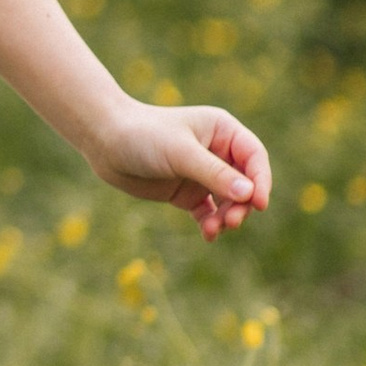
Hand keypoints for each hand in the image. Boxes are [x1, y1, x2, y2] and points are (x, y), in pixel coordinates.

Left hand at [81, 102, 271, 240]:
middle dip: (242, 205)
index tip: (258, 203)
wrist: (104, 142)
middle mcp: (217, 152)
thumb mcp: (180, 153)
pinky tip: (207, 234)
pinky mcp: (187, 193)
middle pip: (246, 184)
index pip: (254, 157)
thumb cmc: (143, 135)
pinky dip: (211, 224)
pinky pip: (209, 212)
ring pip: (229, 202)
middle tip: (231, 222)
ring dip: (227, 217)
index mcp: (222, 131)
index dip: (261, 180)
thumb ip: (214, 174)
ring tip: (214, 228)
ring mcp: (203, 174)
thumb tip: (249, 194)